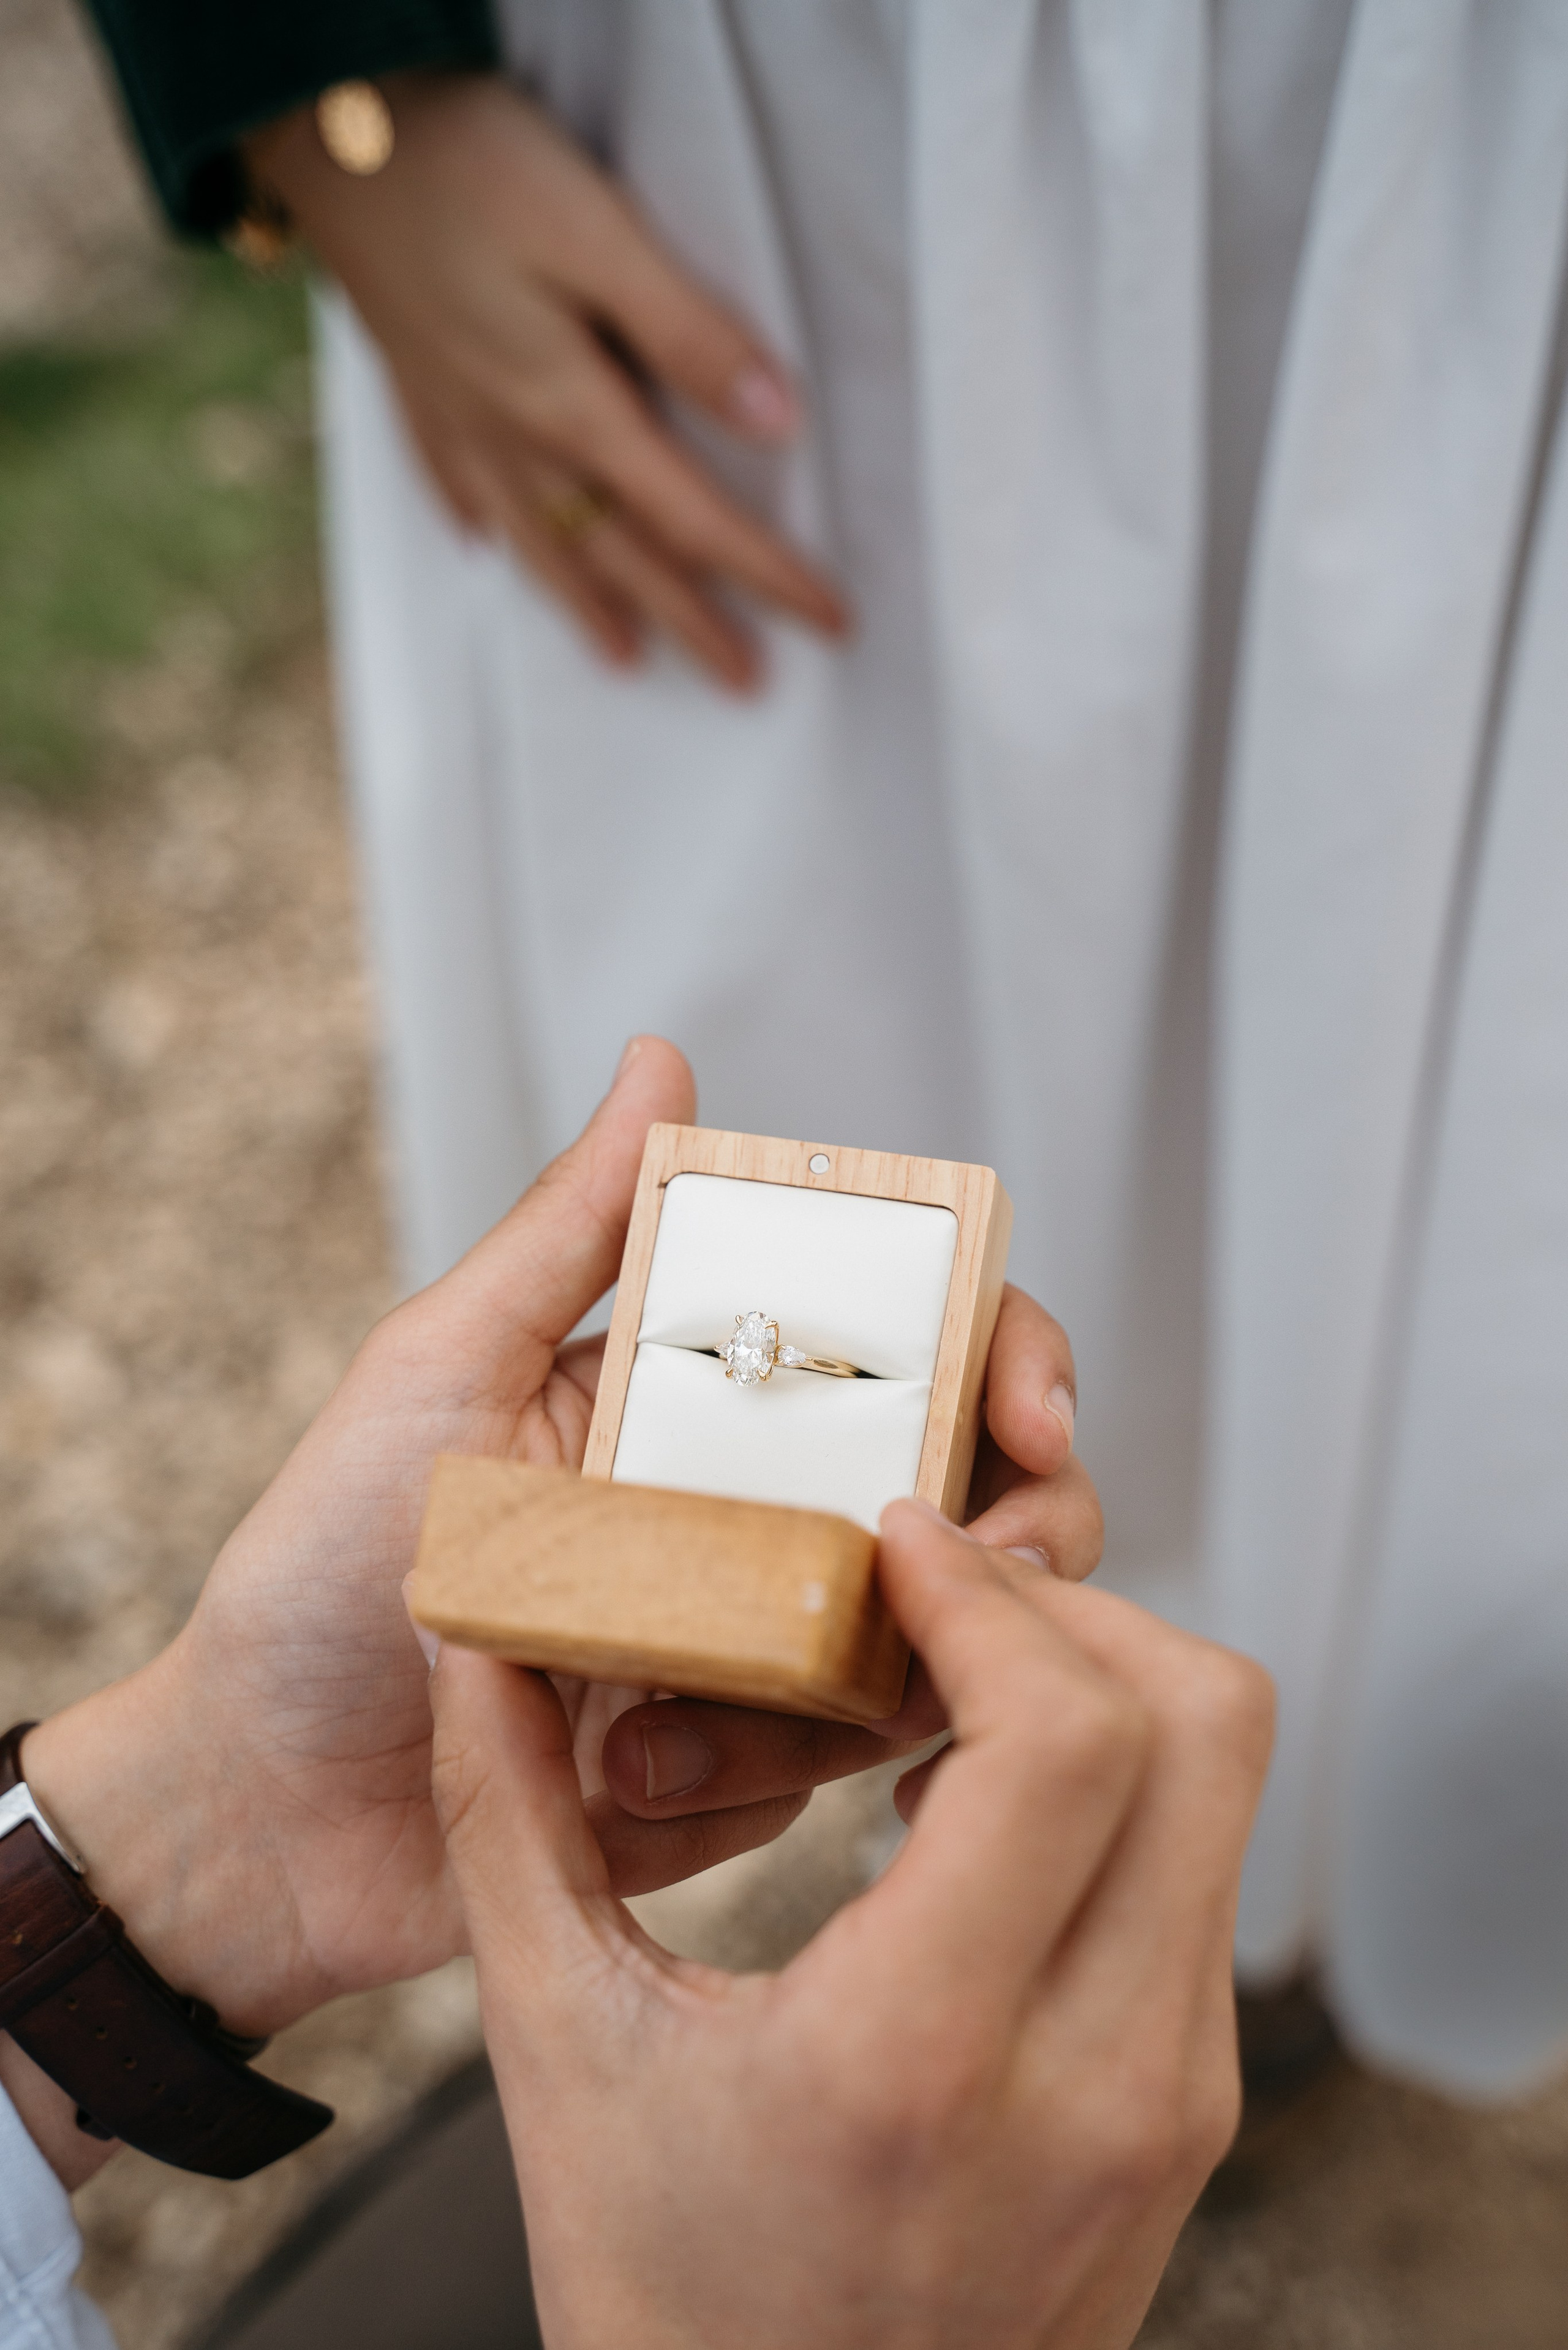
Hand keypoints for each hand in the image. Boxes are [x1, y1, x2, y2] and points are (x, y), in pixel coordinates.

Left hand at [9, 1037, 1095, 2173]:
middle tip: (991, 1578)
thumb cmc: (324, 1567)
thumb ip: (571, 1229)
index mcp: (708, 1397)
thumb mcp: (445, 1369)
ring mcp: (765, 1646)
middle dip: (1019, 1535)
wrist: (265, 1806)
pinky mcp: (749, 1770)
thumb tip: (663, 1063)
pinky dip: (750, 1775)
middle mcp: (762, 1509)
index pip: (915, 1343)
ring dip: (843, 1684)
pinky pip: (831, 1769)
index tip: (1035, 1416)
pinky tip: (627, 1779)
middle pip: (972, 1493)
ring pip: (929, 1644)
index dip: (1011, 1357)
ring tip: (671, 1716)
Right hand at [246, 73, 847, 687]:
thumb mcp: (599, 234)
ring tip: (623, 657)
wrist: (327, 122)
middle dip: (689, 620)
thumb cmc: (472, 165)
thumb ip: (687, 334)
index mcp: (570, 407)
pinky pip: (451, 484)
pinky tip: (483, 547)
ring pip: (534, 538)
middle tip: (745, 681)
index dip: (765, 573)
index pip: (691, 517)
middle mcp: (511, 434)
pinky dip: (479, 526)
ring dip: (584, 603)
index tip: (829, 621)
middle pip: (619, 552)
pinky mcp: (412, 379)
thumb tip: (776, 423)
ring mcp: (453, 414)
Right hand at [432, 1504, 1272, 2349]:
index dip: (988, 1597)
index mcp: (922, 2056)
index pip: (1066, 1737)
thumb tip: (473, 1646)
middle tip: (935, 1598)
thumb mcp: (560, 2064)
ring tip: (946, 1691)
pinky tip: (979, 1803)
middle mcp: (1097, 2077)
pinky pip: (1202, 1872)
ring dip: (1099, 1688)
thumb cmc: (673, 2311)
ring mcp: (1171, 2100)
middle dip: (1073, 1610)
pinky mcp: (1188, 2109)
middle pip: (1204, 1723)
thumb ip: (506, 1829)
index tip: (896, 1544)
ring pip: (1224, 1786)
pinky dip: (1115, 1787)